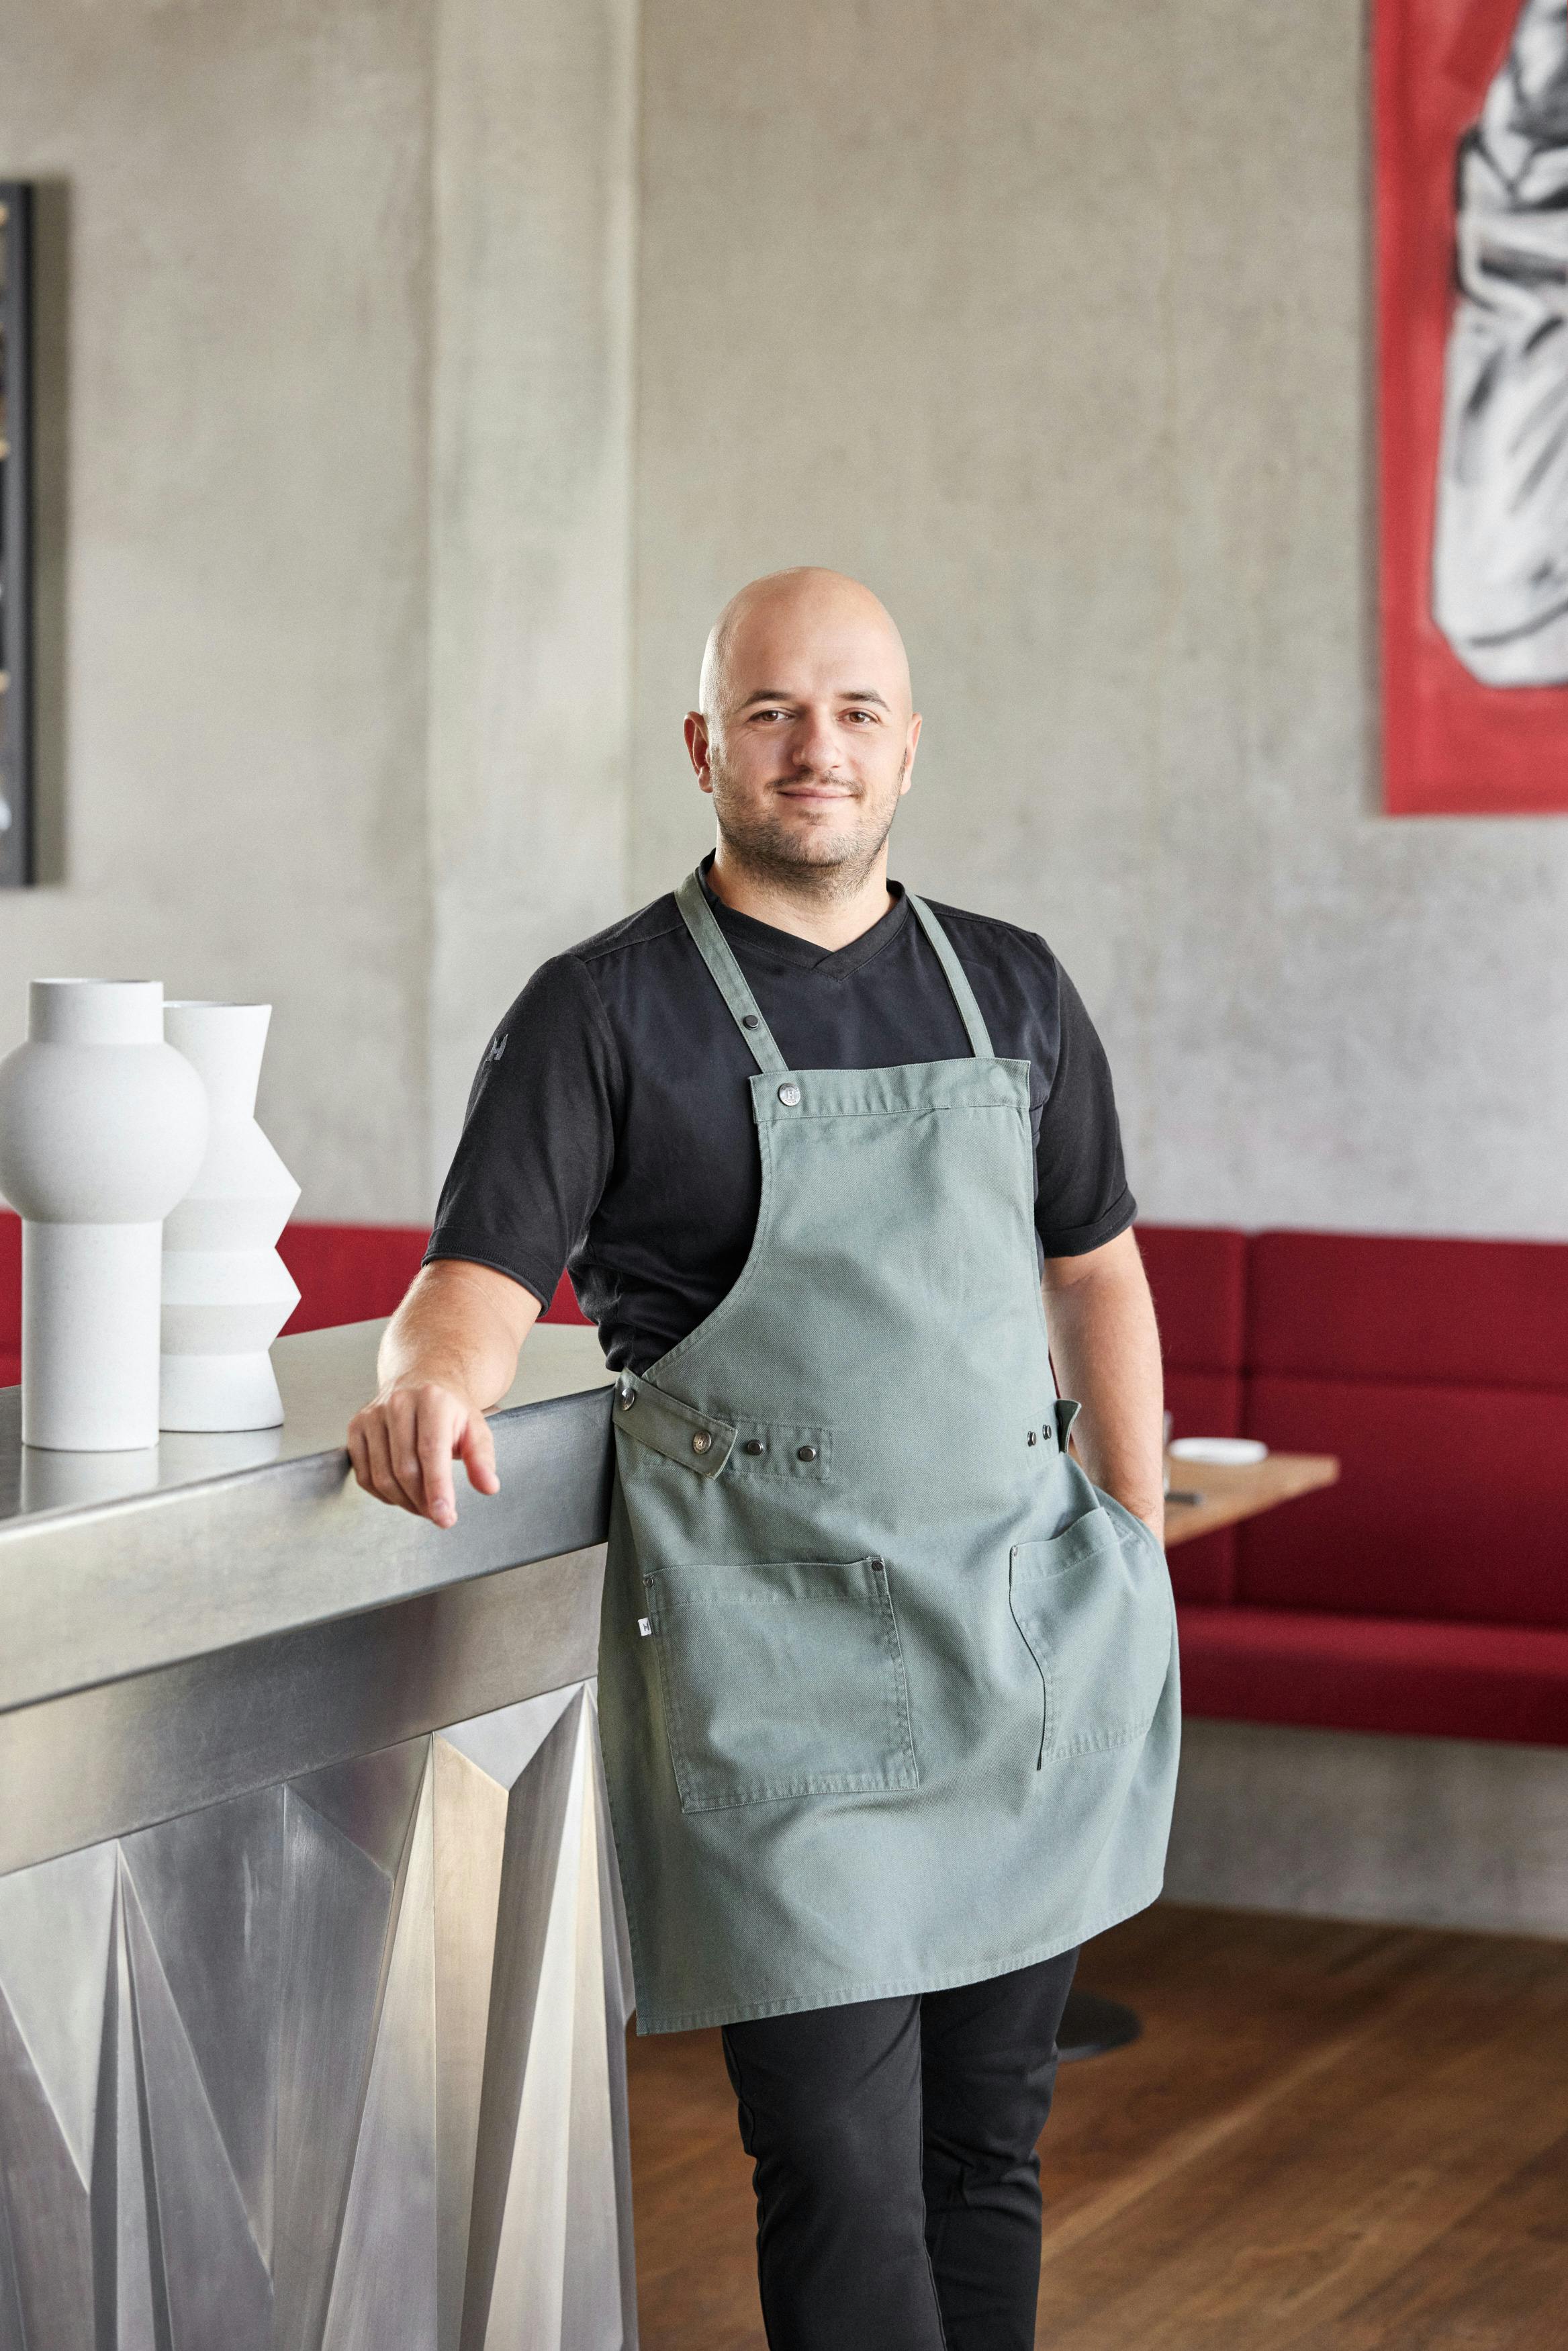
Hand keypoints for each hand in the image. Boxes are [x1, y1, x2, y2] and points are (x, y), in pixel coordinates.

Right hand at [346, 1379, 500, 1528]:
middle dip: (423, 1501)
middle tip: (440, 1515)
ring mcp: (372, 1415)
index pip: (431, 1451)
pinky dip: (383, 1495)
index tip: (445, 1517)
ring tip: (424, 1507)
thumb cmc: (449, 1410)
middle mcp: (398, 1403)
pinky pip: (364, 1475)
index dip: (438, 1488)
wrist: (421, 1381)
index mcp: (433, 1400)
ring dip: (404, 1502)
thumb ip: (482, 1458)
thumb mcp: (475, 1428)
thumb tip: (489, 1487)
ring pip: (382, 1476)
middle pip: (405, 1468)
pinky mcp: (355, 1427)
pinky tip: (401, 1495)